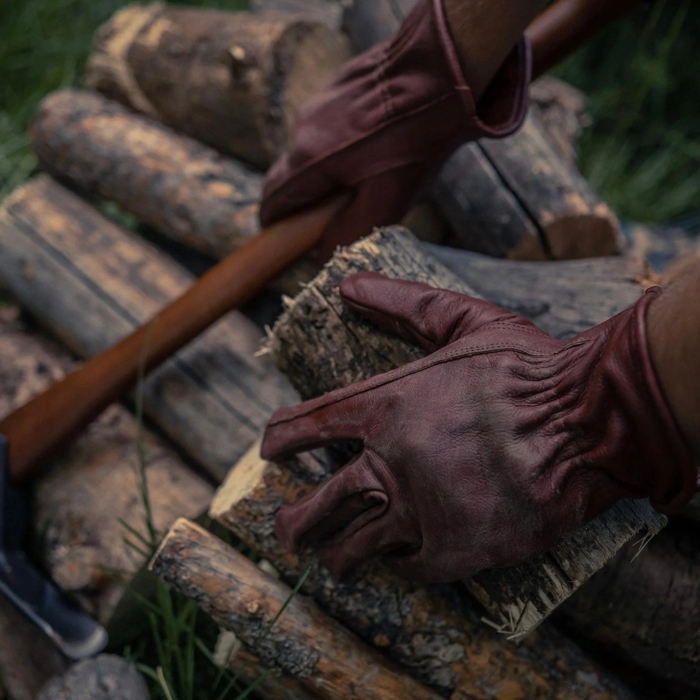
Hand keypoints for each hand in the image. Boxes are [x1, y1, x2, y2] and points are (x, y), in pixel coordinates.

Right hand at [260, 0, 529, 260]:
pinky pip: (329, 122)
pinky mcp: (338, 84)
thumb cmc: (415, 140)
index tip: (280, 234)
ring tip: (363, 175)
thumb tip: (322, 257)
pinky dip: (342, 140)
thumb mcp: (386, 202)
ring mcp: (320, 101)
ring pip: (311, 147)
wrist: (440, 69)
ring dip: (326, 167)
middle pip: (289, 173)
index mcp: (309, 160)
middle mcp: (304, 128)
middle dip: (301, 197)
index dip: (274, 222)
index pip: (273, 199)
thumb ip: (349, 233)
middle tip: (325, 213)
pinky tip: (374, 142)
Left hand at [261, 273, 695, 582]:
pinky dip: (395, 564)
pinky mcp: (456, 548)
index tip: (272, 451)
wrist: (587, 421)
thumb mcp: (463, 318)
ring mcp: (419, 510)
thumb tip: (348, 284)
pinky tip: (395, 560)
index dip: (278, 441)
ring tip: (329, 560)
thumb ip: (403, 302)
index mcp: (382, 406)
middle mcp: (389, 462)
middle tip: (284, 532)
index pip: (304, 427)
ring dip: (334, 555)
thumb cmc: (526, 367)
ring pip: (353, 547)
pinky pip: (407, 566)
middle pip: (316, 506)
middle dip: (292, 523)